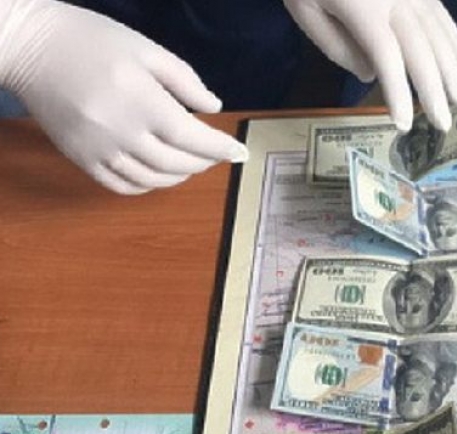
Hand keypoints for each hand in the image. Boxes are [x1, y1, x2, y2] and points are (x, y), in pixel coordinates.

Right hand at [0, 0, 247, 194]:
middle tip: (217, 155)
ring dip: (180, 176)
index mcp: (143, 102)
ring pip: (152, 180)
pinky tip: (159, 175)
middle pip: (177, 164)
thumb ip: (185, 81)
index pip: (193, 138)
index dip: (221, 148)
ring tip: (193, 165)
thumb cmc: (93, 40)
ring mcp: (100, 152)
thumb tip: (214, 109)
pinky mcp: (81, 160)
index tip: (241, 152)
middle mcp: (123, 133)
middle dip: (204, 162)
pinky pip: (122, 186)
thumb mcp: (146, 49)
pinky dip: (148, 186)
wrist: (31, 48)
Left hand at [283, 0, 456, 131]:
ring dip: (452, 71)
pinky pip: (442, 15)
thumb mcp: (306, 9)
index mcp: (364, 8)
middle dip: (434, 90)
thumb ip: (336, 45)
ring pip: (439, 34)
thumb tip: (370, 74)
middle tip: (444, 125)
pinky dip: (456, 41)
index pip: (387, 58)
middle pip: (421, 50)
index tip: (405, 125)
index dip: (398, 93)